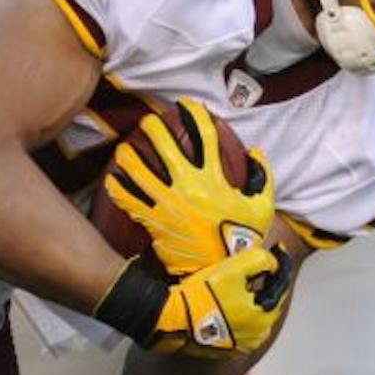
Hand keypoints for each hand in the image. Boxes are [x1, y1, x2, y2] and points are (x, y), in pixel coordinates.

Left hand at [105, 100, 273, 277]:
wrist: (221, 270)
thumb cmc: (241, 240)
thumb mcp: (262, 206)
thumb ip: (262, 176)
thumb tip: (256, 152)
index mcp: (214, 179)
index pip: (205, 136)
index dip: (195, 114)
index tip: (186, 105)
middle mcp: (188, 186)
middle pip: (165, 146)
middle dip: (154, 128)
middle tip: (147, 122)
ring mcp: (168, 203)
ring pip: (140, 171)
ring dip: (129, 156)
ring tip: (123, 149)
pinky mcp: (154, 221)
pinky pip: (130, 201)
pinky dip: (119, 189)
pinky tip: (112, 180)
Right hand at [149, 245, 292, 356]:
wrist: (172, 319)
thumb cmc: (203, 295)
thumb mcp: (233, 269)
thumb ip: (260, 260)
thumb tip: (273, 262)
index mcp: (264, 317)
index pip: (280, 286)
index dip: (280, 266)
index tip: (277, 250)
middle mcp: (257, 336)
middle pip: (268, 303)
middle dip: (264, 284)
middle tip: (255, 267)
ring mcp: (241, 346)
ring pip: (254, 316)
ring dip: (251, 300)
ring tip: (238, 284)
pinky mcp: (226, 350)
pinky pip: (239, 327)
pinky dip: (238, 314)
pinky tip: (225, 302)